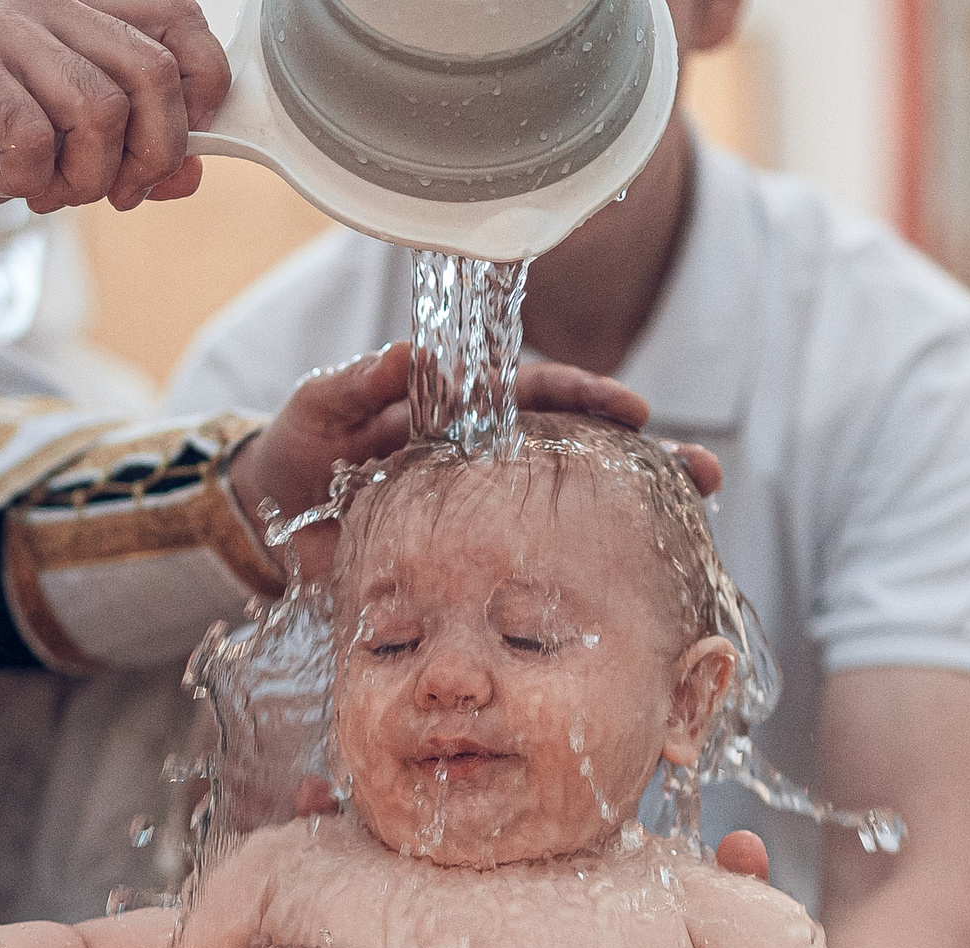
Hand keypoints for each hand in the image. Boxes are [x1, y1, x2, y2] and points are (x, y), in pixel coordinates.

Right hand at [0, 0, 229, 214]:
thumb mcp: (51, 148)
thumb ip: (120, 154)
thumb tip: (190, 176)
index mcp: (75, 13)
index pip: (177, 21)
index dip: (202, 85)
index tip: (179, 145)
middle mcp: (47, 7)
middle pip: (152, 74)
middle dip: (152, 153)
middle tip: (120, 193)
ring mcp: (5, 29)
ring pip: (99, 111)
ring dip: (86, 177)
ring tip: (49, 194)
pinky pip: (36, 136)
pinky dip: (29, 178)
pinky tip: (5, 183)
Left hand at [224, 343, 723, 573]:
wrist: (267, 521)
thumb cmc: (297, 454)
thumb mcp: (317, 411)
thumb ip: (355, 384)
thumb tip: (405, 355)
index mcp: (456, 409)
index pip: (531, 394)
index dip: (582, 398)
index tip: (631, 410)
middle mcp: (485, 455)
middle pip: (577, 448)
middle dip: (644, 456)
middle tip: (702, 469)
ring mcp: (485, 507)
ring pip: (573, 500)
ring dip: (636, 505)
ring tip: (696, 514)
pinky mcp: (473, 555)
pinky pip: (539, 556)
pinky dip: (589, 559)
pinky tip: (638, 571)